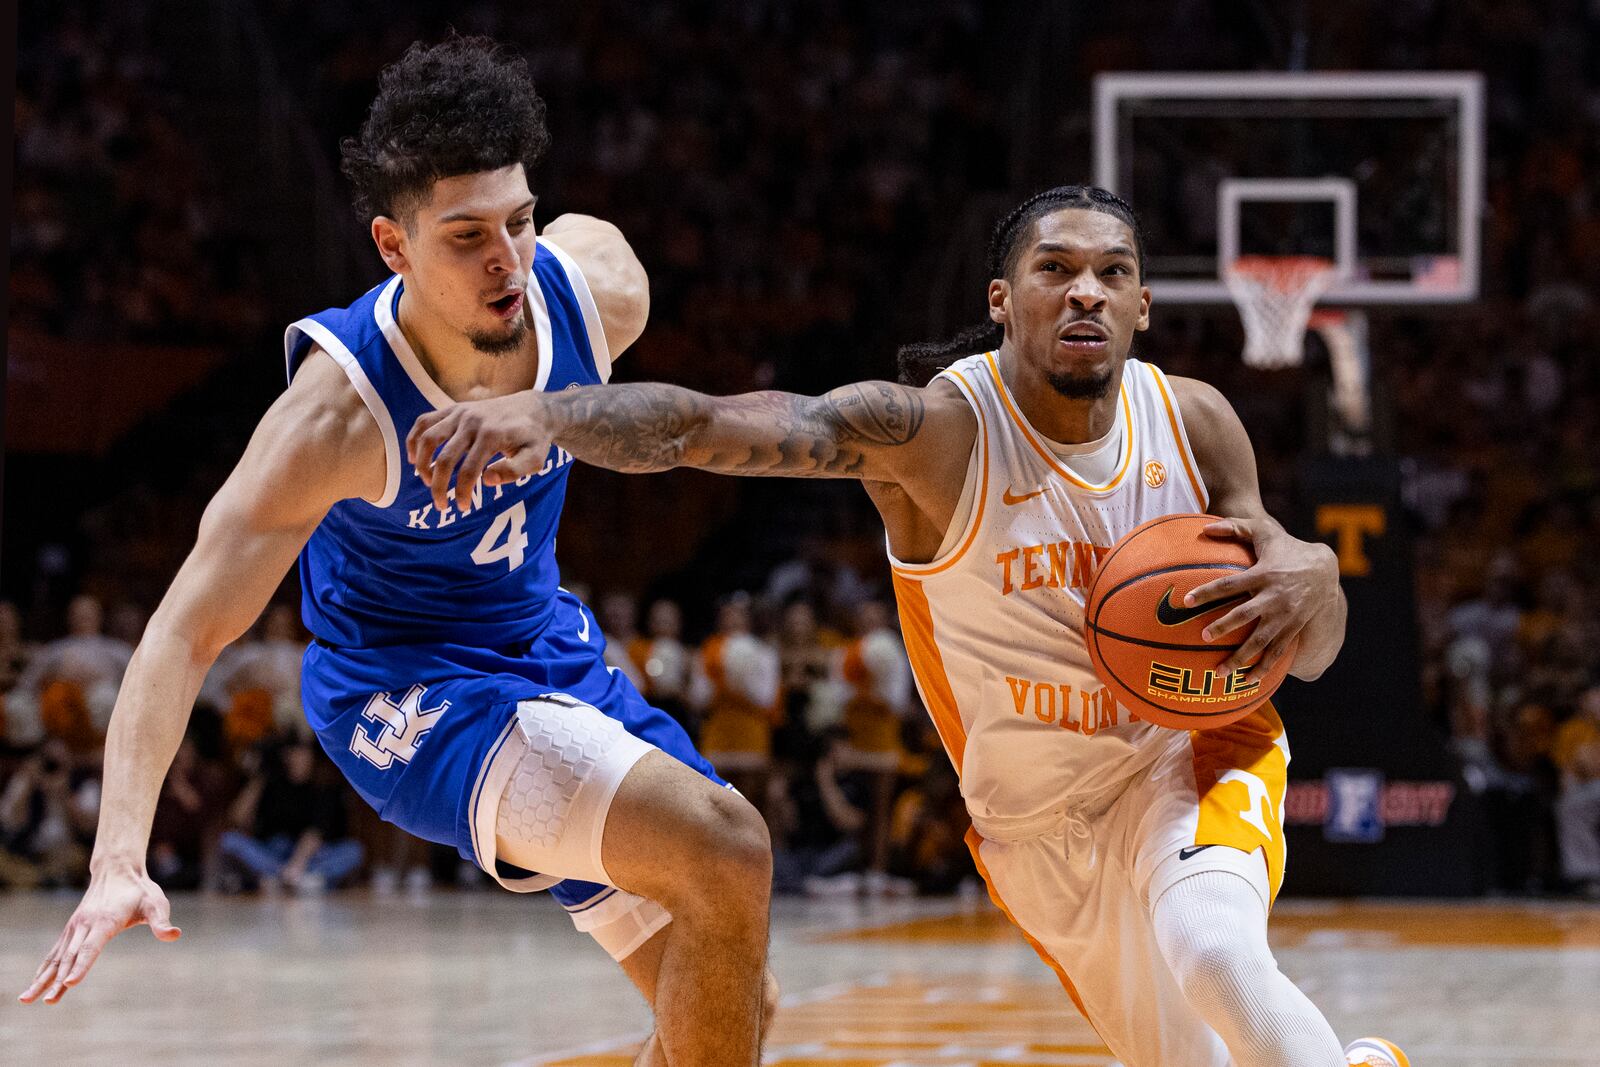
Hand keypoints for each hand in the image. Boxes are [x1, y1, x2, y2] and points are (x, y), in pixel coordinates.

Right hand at [19, 866, 180, 1004]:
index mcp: (105, 921)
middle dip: (57, 981)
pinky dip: (43, 969)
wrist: (117, 871)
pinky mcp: (71, 930)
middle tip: (48, 1001)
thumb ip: (161, 922)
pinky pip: (55, 953)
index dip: (81, 967)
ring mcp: (75, 928)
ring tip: (27, 1000)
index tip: (70, 984)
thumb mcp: (156, 903)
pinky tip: (35, 985)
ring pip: (57, 957)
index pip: (91, 948)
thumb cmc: (140, 891)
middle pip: (69, 957)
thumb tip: (175, 935)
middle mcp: (85, 925)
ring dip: (42, 979)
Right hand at [406, 392, 551, 515]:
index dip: (462, 493)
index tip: (463, 507)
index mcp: (492, 436)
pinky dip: (414, 439)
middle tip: (441, 504)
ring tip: (426, 481)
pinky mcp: (454, 409)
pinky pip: (424, 421)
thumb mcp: (535, 458)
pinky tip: (414, 458)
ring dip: (423, 463)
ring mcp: (460, 413)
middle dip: (439, 486)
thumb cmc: (534, 439)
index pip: (469, 471)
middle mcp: (472, 422)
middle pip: (445, 458)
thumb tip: (487, 480)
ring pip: (428, 438)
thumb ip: (515, 471)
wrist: (533, 410)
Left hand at [1185, 516, 1338, 677]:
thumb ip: (1234, 527)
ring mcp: (1285, 616)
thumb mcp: (1264, 532)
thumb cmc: (1287, 549)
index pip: (1229, 584)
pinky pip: (1279, 653)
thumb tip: (1204, 527)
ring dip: (1241, 658)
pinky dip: (1265, 668)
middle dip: (1223, 627)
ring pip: (1261, 641)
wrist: (1325, 568)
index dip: (1207, 593)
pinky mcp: (1294, 629)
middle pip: (1245, 615)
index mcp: (1263, 574)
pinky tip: (1249, 682)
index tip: (1186, 601)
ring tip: (1220, 673)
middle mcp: (1274, 597)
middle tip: (1203, 637)